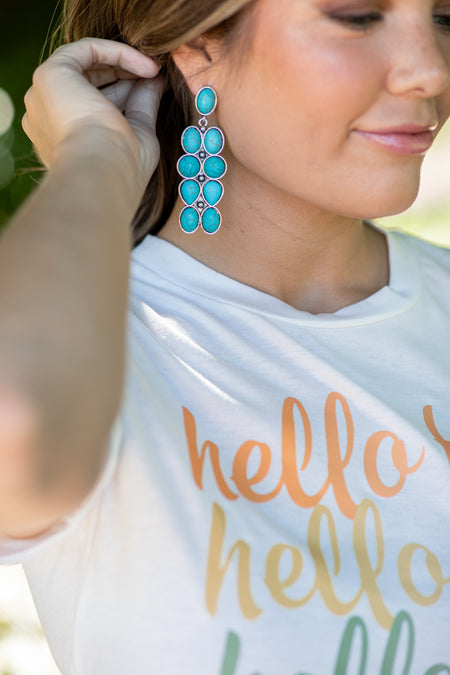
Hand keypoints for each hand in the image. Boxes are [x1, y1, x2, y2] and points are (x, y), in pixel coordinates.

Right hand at [22, 38, 163, 192]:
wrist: (102, 171)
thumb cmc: (121, 167)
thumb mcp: (138, 133)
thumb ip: (143, 104)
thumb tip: (157, 80)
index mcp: (64, 139)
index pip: (94, 105)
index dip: (126, 92)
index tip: (156, 88)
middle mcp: (48, 118)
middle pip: (88, 83)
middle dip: (125, 76)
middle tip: (156, 76)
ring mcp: (44, 97)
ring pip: (85, 65)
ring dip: (123, 63)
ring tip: (154, 71)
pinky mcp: (49, 75)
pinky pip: (85, 50)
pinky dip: (117, 52)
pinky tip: (146, 66)